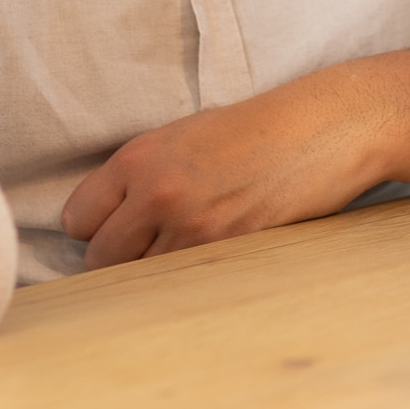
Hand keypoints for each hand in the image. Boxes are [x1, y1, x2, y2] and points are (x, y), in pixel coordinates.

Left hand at [62, 38, 409, 269]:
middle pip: (99, 259)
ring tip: (191, 250)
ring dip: (158, 273)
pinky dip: (192, 280)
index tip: (120, 228)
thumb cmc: (263, 126)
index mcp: (140, 156)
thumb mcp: (190, 135)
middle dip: (122, 259)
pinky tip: (216, 257)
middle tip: (155, 247)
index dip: (97, 228)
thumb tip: (113, 216)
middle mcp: (156, 191)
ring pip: (141, 278)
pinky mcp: (230, 249)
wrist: (331, 124)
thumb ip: (146, 172)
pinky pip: (185, 284)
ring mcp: (192, 225)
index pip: (78, 219)